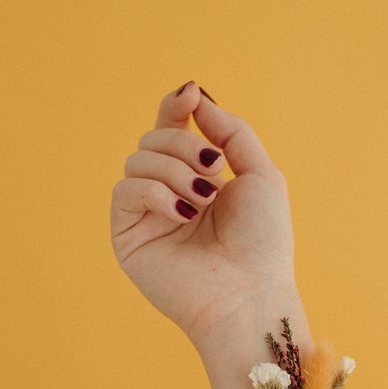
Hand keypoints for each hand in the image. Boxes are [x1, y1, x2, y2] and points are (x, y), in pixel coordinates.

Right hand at [110, 83, 298, 353]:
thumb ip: (231, 130)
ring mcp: (147, 215)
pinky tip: (181, 213)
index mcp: (199, 178)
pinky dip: (155, 192)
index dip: (176, 107)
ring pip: (138, 160)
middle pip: (153, 138)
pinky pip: (124, 191)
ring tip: (203, 201)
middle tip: (213, 172)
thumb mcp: (261, 174)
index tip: (190, 96)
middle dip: (184, 146)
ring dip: (175, 171)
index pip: (174, 129)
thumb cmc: (263, 242)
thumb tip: (194, 96)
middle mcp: (170, 193)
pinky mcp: (128, 236)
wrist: (249, 293)